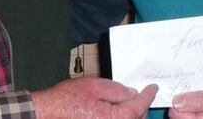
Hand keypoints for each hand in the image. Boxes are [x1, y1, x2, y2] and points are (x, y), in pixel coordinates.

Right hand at [32, 77, 157, 118]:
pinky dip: (122, 117)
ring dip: (132, 114)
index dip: (148, 95)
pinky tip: (117, 110)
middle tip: (142, 93)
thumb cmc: (67, 99)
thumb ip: (118, 90)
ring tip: (130, 102)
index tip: (153, 88)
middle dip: (141, 106)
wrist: (48, 114)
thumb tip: (133, 94)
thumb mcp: (95, 86)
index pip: (139, 107)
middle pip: (137, 118)